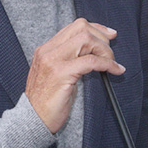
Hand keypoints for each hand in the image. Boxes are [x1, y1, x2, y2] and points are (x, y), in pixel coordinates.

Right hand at [26, 18, 124, 132]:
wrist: (32, 120)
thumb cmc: (46, 102)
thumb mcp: (56, 74)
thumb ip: (69, 60)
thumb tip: (94, 52)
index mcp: (46, 49)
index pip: (75, 26)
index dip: (96, 28)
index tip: (109, 34)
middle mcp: (48, 51)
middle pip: (81, 27)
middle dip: (102, 37)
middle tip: (110, 53)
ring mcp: (53, 61)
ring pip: (86, 39)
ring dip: (105, 49)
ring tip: (111, 62)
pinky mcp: (61, 73)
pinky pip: (91, 61)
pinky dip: (108, 63)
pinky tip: (115, 70)